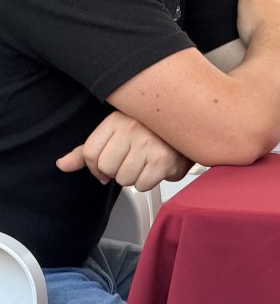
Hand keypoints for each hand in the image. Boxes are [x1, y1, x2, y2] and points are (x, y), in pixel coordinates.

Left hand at [56, 111, 191, 190]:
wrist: (193, 123)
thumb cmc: (154, 129)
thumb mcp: (118, 131)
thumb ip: (88, 150)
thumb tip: (62, 164)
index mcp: (116, 119)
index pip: (88, 153)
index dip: (96, 165)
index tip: (110, 161)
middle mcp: (131, 129)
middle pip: (106, 168)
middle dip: (118, 170)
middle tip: (134, 158)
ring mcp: (147, 144)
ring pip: (123, 179)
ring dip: (135, 175)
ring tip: (148, 160)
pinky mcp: (163, 160)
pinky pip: (143, 185)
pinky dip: (150, 180)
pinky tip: (158, 165)